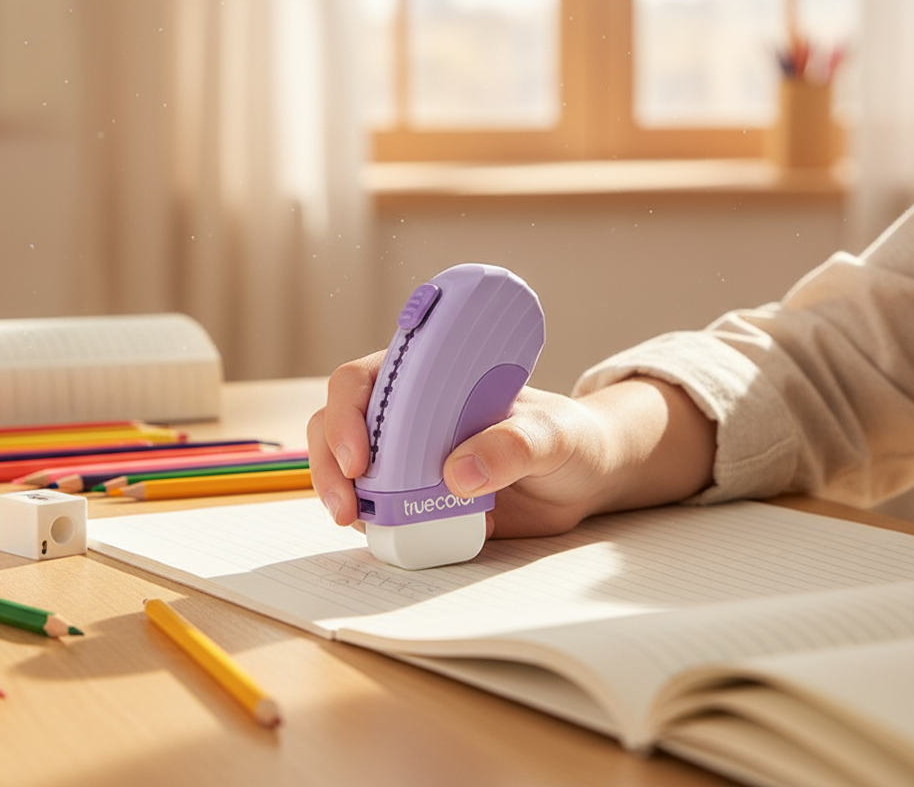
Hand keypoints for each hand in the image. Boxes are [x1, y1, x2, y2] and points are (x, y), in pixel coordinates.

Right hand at [307, 352, 715, 538]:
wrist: (583, 479)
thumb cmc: (568, 437)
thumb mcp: (551, 435)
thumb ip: (513, 446)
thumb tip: (456, 474)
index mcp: (432, 377)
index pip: (367, 378)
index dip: (349, 410)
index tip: (360, 455)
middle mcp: (409, 412)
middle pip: (337, 421)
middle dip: (329, 460)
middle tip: (346, 505)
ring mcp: (406, 456)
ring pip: (344, 464)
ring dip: (338, 492)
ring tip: (355, 523)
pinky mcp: (415, 497)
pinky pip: (374, 507)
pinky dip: (368, 521)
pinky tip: (387, 535)